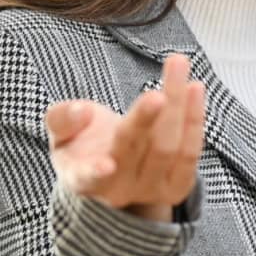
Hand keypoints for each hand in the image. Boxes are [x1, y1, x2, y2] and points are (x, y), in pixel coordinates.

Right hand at [44, 53, 204, 222]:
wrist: (113, 168)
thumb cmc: (83, 145)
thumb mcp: (61, 132)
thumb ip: (62, 119)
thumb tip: (82, 111)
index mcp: (83, 179)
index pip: (89, 178)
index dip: (95, 171)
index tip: (106, 164)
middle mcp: (118, 191)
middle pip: (135, 150)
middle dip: (146, 118)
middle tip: (157, 92)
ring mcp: (150, 191)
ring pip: (168, 148)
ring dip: (177, 105)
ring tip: (178, 64)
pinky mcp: (178, 187)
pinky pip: (190, 152)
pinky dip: (194, 118)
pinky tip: (195, 87)